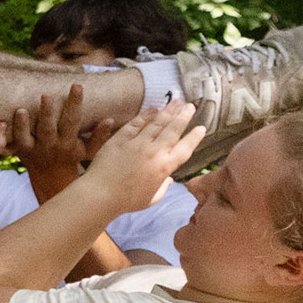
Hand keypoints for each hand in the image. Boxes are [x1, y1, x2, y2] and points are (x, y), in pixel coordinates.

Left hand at [11, 83, 106, 202]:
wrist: (52, 181)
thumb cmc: (73, 159)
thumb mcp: (88, 152)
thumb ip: (99, 136)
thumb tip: (109, 119)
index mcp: (68, 143)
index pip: (73, 120)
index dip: (75, 103)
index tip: (77, 86)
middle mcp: (50, 145)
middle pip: (48, 128)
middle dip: (48, 112)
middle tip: (46, 95)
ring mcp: (34, 149)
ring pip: (28, 136)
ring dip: (24, 124)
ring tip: (21, 110)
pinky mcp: (20, 151)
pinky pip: (13, 143)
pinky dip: (7, 133)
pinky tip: (2, 122)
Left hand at [72, 100, 205, 214]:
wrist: (100, 194)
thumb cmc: (126, 201)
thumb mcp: (151, 198)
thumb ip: (163, 187)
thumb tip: (169, 179)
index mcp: (164, 167)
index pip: (185, 148)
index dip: (195, 137)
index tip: (202, 127)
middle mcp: (154, 152)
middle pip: (173, 129)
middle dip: (184, 116)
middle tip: (190, 106)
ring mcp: (137, 143)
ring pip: (157, 123)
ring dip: (168, 111)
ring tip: (176, 101)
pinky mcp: (121, 138)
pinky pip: (136, 123)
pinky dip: (146, 115)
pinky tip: (153, 109)